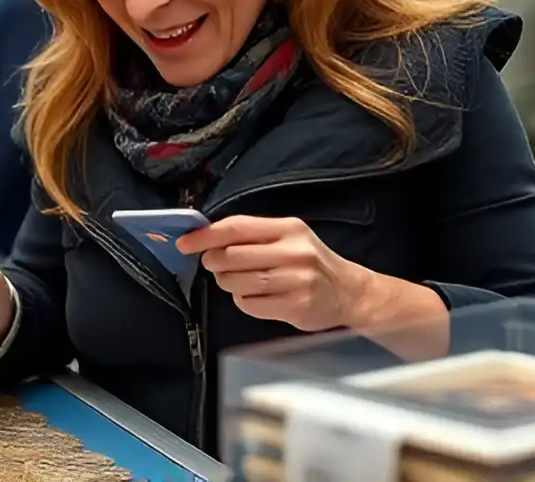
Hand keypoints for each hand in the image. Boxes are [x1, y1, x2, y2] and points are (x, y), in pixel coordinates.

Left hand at [177, 215, 367, 331]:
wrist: (349, 292)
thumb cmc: (310, 262)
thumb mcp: (288, 237)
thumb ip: (252, 235)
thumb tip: (205, 238)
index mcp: (288, 228)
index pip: (236, 228)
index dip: (205, 236)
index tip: (185, 243)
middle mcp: (294, 252)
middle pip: (232, 256)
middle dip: (214, 262)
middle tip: (215, 265)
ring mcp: (296, 281)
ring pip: (238, 282)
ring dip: (228, 283)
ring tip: (239, 281)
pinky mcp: (296, 306)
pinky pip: (250, 305)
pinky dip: (244, 301)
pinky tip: (256, 297)